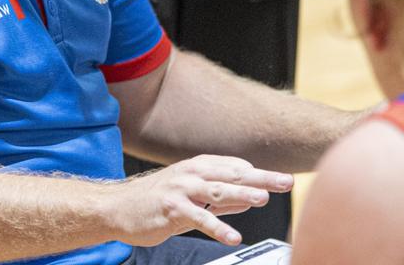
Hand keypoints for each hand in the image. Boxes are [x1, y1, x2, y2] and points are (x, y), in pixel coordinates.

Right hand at [111, 155, 293, 246]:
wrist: (117, 208)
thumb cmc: (155, 201)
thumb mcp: (190, 196)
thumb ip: (219, 198)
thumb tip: (248, 200)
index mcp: (198, 167)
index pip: (235, 168)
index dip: (260, 174)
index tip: (282, 180)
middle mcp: (191, 173)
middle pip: (233, 175)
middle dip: (262, 178)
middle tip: (286, 182)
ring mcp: (181, 190)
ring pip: (217, 191)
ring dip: (242, 195)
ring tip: (263, 200)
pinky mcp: (172, 209)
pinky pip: (199, 219)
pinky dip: (218, 227)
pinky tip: (233, 236)